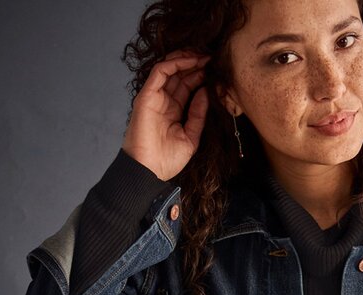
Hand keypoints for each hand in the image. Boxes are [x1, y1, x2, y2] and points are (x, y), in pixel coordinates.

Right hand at [122, 50, 210, 180]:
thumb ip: (198, 115)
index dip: (200, 76)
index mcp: (174, 111)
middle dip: (195, 64)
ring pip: (169, 69)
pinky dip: (174, 63)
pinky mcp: (146, 96)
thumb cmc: (167, 160)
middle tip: (212, 57)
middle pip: (179, 75)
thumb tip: (206, 92)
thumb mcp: (191, 136)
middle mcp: (163, 102)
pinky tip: (191, 61)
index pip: (187, 86)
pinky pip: (159, 72)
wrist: (150, 171)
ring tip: (203, 55)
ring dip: (186, 59)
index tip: (216, 70)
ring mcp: (154, 97)